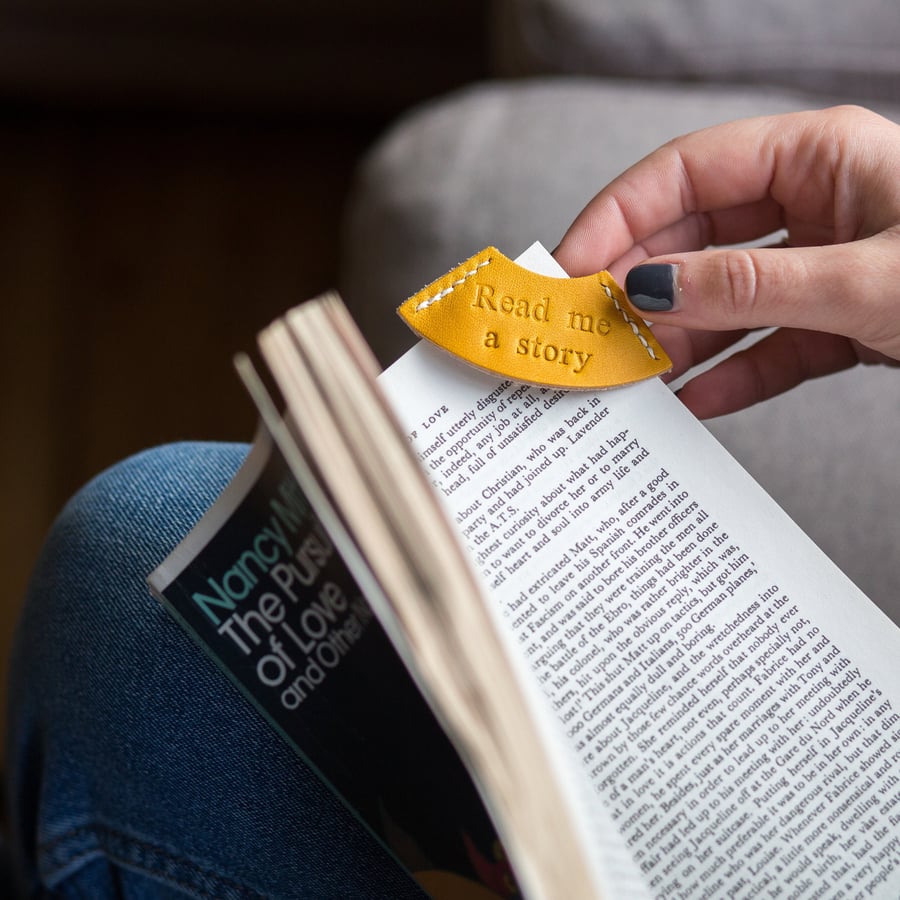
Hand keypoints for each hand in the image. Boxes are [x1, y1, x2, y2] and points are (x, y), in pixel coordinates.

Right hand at [554, 105, 899, 417]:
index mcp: (819, 157)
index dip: (618, 218)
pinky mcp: (839, 323)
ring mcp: (824, 265)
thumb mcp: (865, 280)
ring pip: (725, 300)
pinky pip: (768, 349)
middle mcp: (816, 203)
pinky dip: (732, 376)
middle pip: (695, 238)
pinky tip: (695, 399)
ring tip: (632, 374)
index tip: (571, 268)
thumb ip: (754, 286)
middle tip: (592, 328)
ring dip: (677, 340)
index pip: (686, 172)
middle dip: (640, 287)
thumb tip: (654, 291)